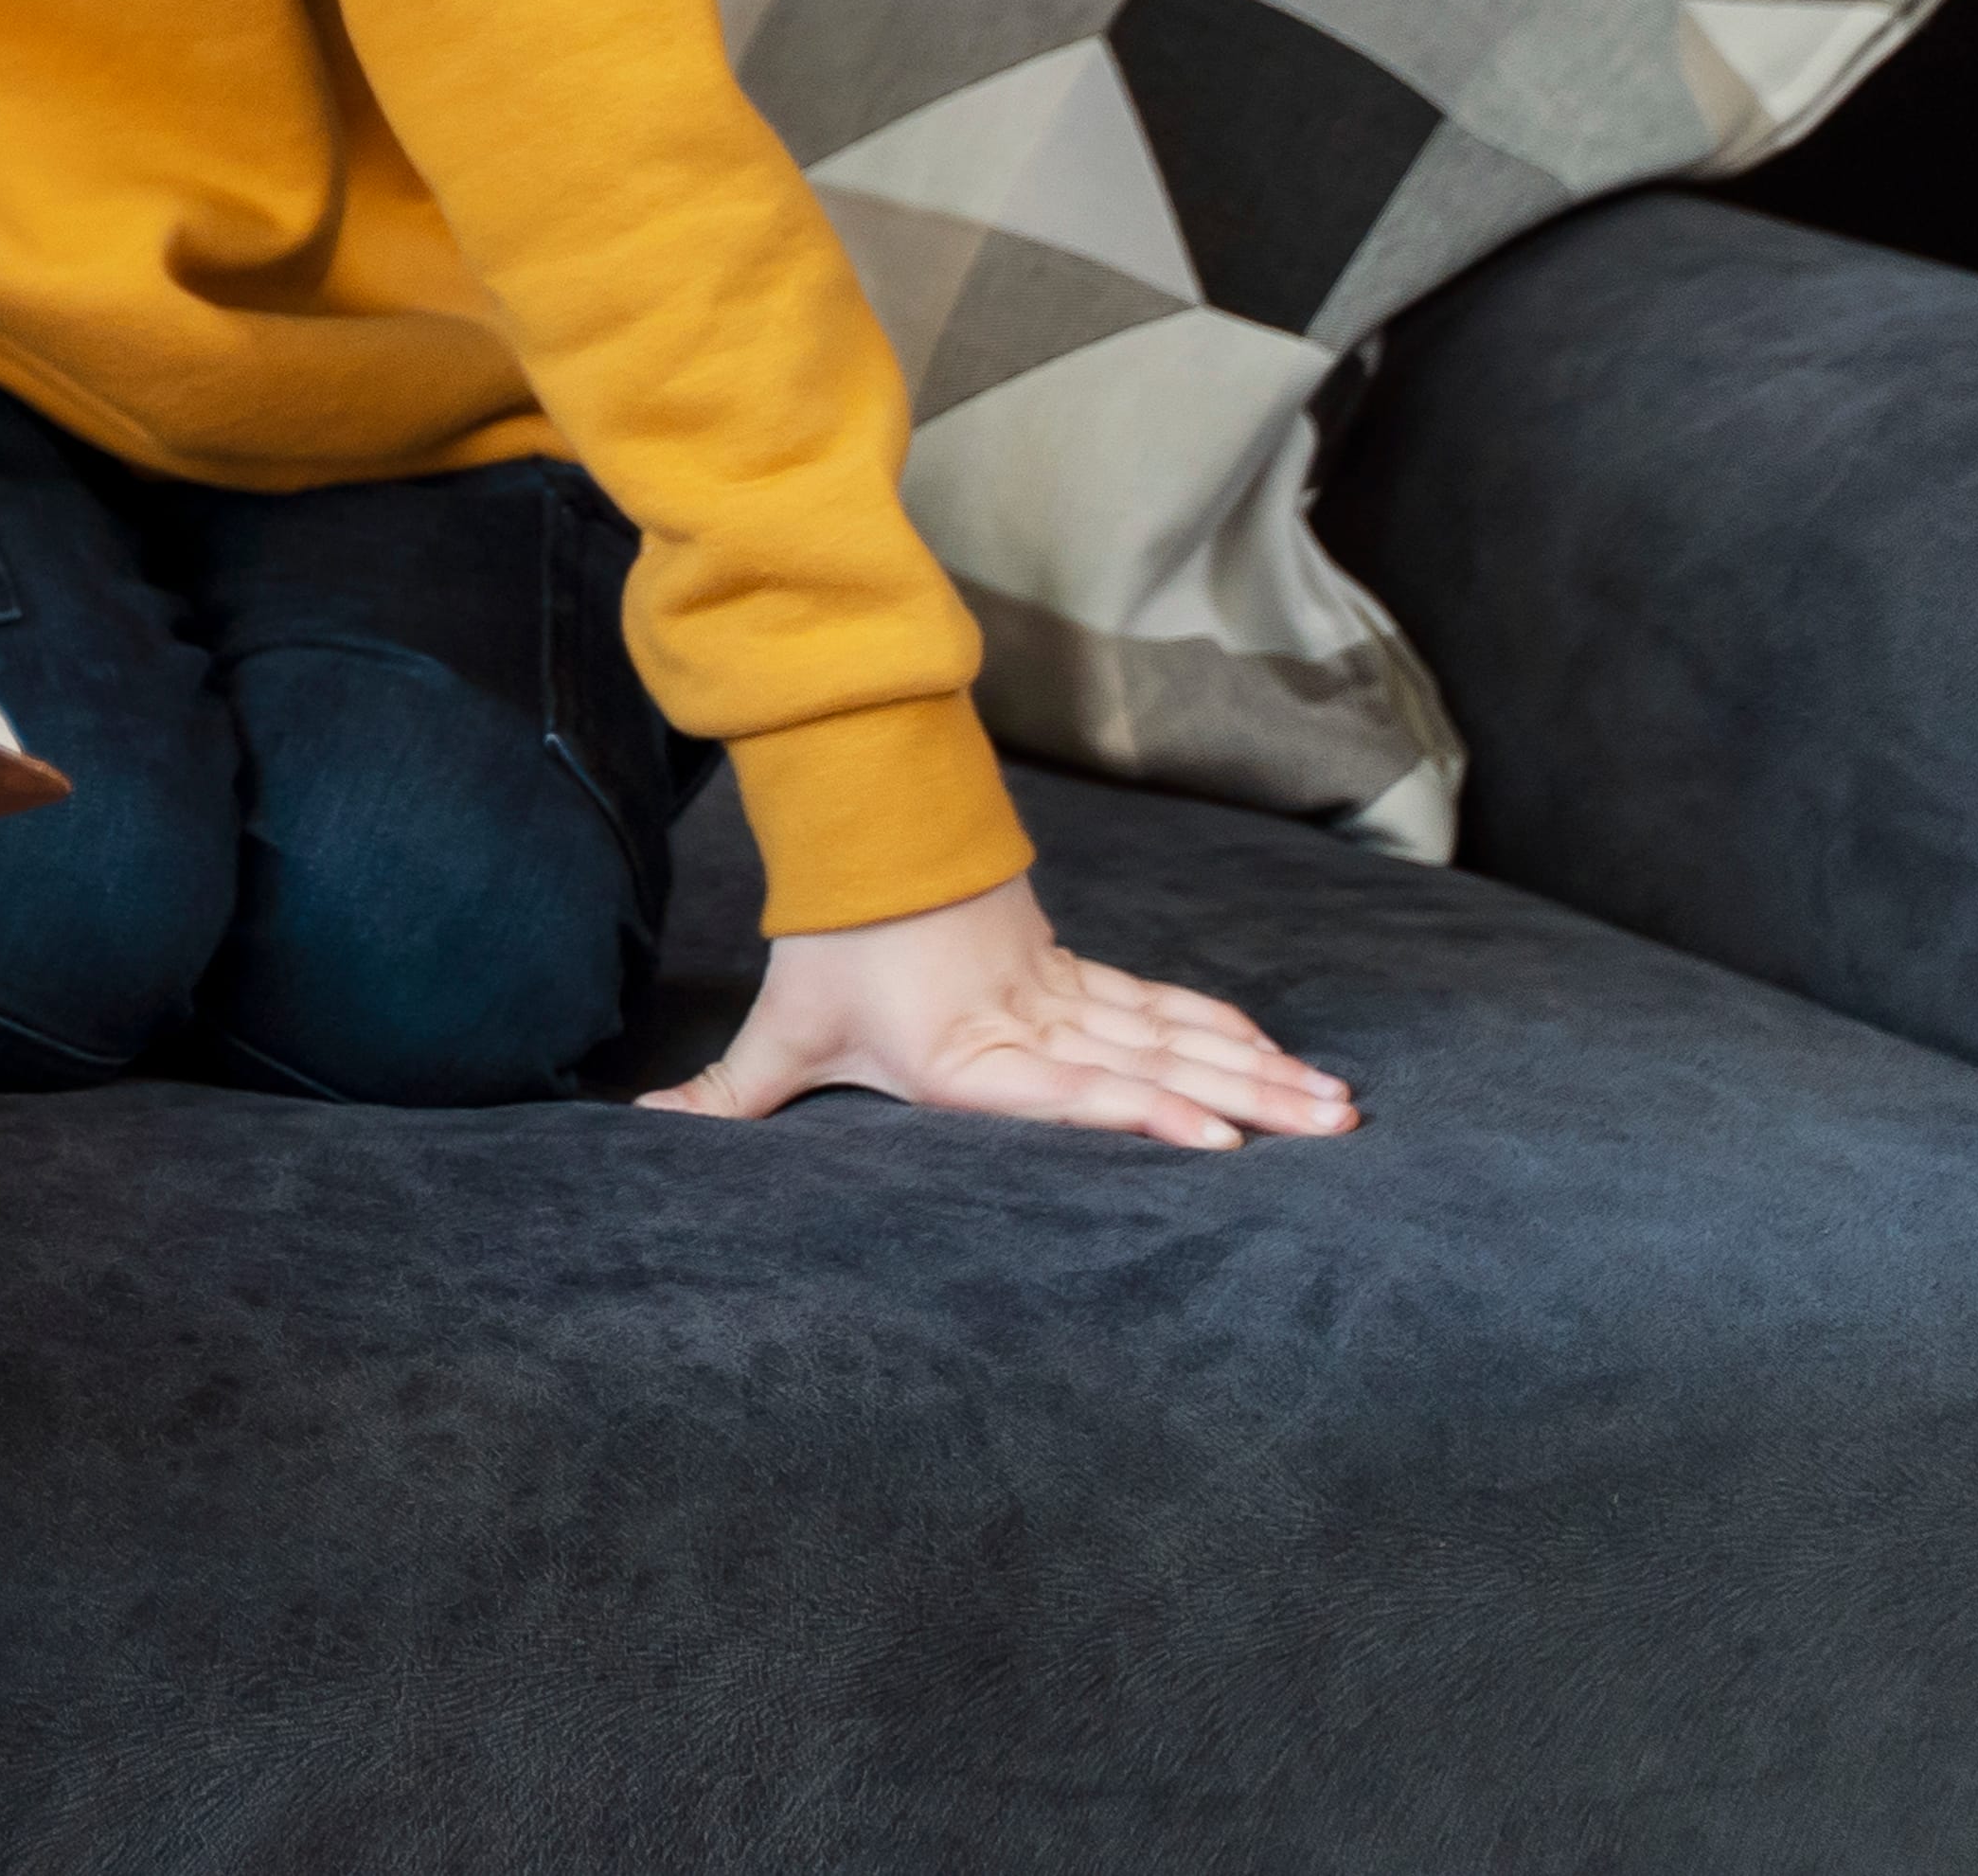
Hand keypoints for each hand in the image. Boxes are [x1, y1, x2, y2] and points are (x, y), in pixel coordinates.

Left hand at [647, 874, 1358, 1147]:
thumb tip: (641, 1130)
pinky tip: (1281, 1059)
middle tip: (1329, 1131)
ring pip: (1175, 1037)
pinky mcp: (1079, 978)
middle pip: (1152, 1066)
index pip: (1067, 1091)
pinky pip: (1165, 1008)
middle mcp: (1033, 1029)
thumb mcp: (782, 1030)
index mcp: (970, 1056)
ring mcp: (1067, 999)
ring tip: (1336, 1107)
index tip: (1215, 1140)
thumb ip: (724, 1095)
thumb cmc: (828, 946)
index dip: (1140, 1115)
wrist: (860, 836)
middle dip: (1245, 1101)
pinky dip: (1226, 1033)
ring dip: (1258, 1071)